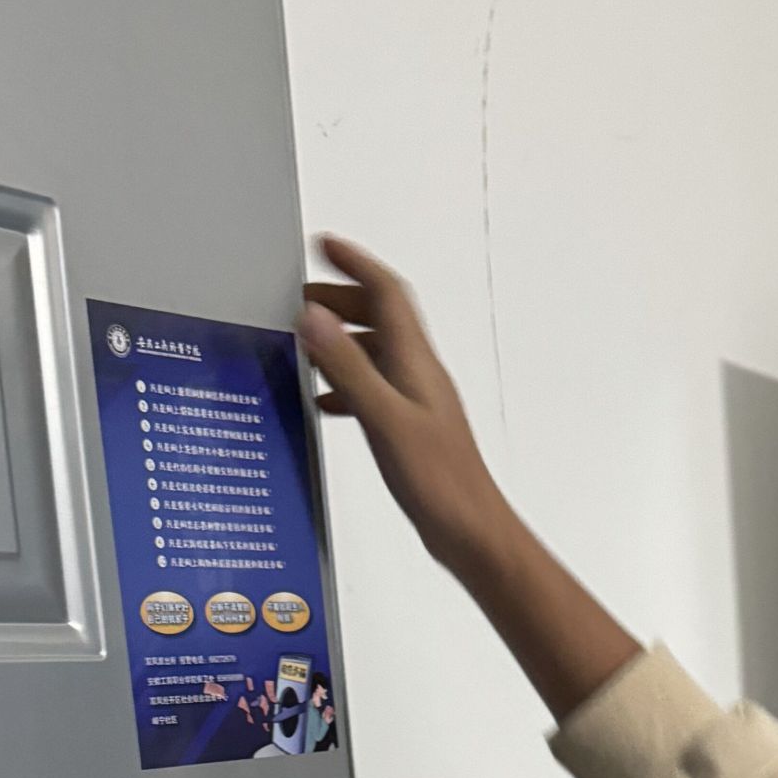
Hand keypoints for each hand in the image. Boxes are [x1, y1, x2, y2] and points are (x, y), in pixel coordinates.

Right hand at [298, 237, 514, 574]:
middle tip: (306, 293)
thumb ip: (348, 367)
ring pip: (378, 352)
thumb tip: (315, 316)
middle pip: (383, 317)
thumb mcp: (384, 419)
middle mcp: (419, 375)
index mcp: (416, 363)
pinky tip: (328, 401)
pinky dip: (347, 382)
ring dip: (344, 338)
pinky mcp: (412, 431)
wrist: (472, 532)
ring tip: (309, 338)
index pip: (388, 293)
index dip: (356, 263)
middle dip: (344, 296)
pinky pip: (376, 389)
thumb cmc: (440, 482)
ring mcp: (417, 403)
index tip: (324, 245)